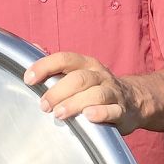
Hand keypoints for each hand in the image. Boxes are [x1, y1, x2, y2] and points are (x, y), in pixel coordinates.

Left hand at [24, 52, 143, 134]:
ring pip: (95, 94)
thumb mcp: (78, 72)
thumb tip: (32, 46)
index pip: (65, 59)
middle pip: (79, 78)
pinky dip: (101, 113)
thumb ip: (56, 64)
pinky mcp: (122, 111)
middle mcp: (100, 75)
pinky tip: (89, 116)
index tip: (29, 79)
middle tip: (44, 106)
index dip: (45, 66)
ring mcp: (112, 92)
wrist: (133, 101)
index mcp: (86, 64)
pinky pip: (113, 110)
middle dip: (58, 92)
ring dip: (75, 103)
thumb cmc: (96, 87)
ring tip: (59, 114)